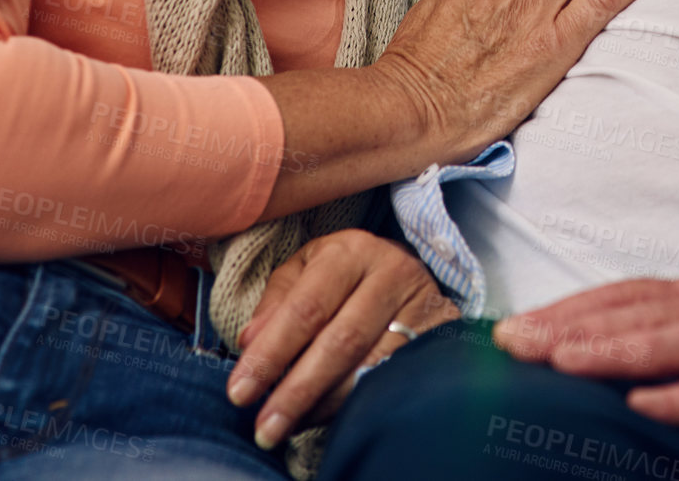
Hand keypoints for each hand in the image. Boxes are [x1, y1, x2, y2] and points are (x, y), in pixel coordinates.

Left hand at [226, 230, 459, 448]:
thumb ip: (276, 302)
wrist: (408, 272)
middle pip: (339, 341)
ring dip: (324, 405)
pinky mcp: (438, 333)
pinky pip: (392, 379)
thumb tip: (249, 340)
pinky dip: (354, 404)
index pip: (305, 308)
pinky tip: (325, 417)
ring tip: (289, 426)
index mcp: (349, 251)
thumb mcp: (307, 270)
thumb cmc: (344, 275)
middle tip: (265, 427)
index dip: (271, 353)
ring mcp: (418, 304)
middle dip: (296, 390)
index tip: (240, 391)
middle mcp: (388, 272)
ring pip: (369, 367)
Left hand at [494, 273, 678, 453]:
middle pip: (638, 313)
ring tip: (561, 361)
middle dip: (571, 327)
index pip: (627, 295)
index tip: (514, 326)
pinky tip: (649, 404)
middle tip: (512, 343)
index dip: (569, 309)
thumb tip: (612, 345)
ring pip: (676, 343)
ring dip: (615, 350)